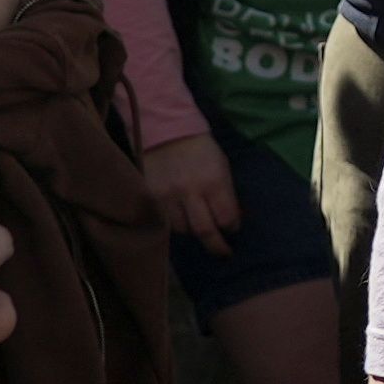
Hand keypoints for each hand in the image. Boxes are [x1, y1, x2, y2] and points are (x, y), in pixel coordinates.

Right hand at [143, 129, 241, 257]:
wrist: (167, 132)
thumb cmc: (201, 150)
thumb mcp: (221, 167)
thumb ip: (226, 194)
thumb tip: (233, 219)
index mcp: (213, 182)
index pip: (226, 218)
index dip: (232, 227)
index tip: (232, 229)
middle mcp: (190, 192)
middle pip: (205, 231)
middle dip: (217, 246)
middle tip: (223, 252)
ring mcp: (168, 196)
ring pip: (182, 230)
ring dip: (193, 231)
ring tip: (197, 225)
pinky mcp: (151, 197)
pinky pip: (164, 221)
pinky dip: (174, 223)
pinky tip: (180, 218)